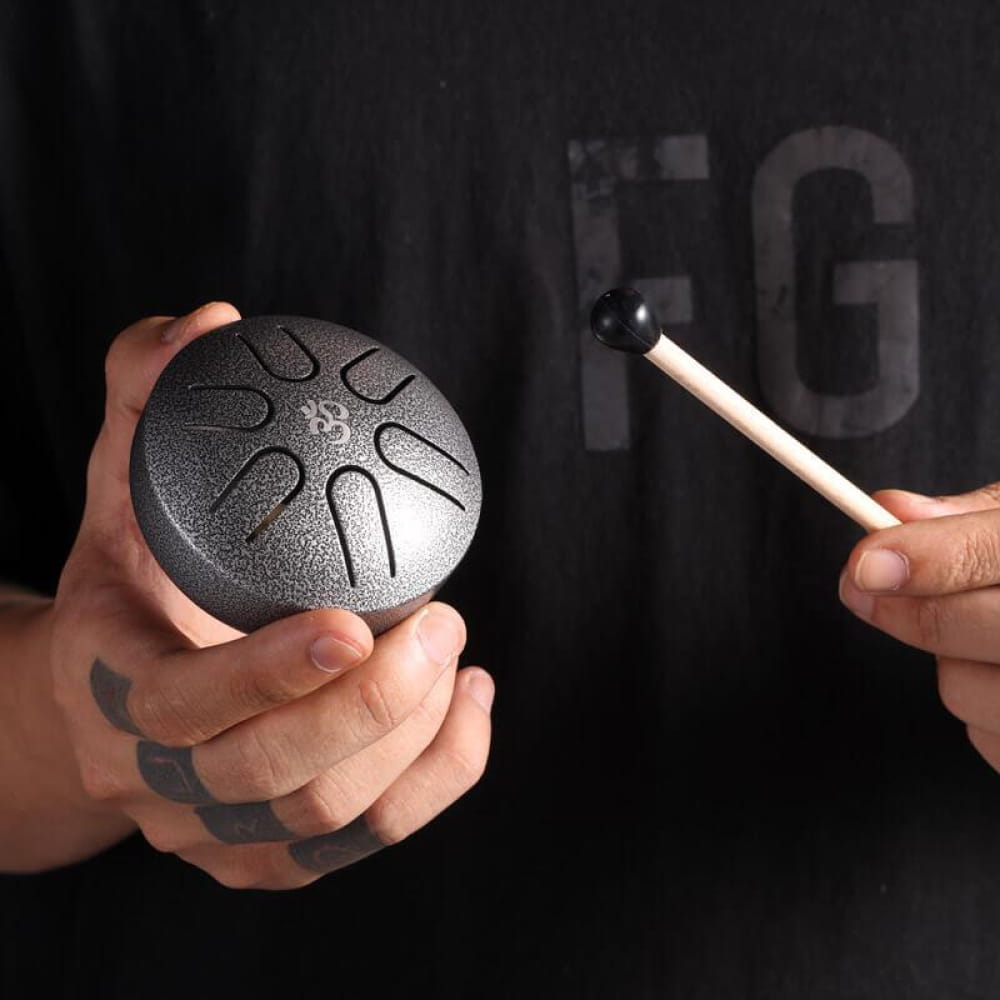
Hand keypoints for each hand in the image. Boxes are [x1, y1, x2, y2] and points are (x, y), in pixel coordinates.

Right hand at [49, 304, 493, 887]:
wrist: (98, 700)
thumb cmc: (126, 580)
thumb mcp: (118, 480)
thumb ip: (150, 393)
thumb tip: (212, 322)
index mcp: (111, 686)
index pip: (179, 706)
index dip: (269, 673)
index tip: (355, 617)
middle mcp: (156, 779)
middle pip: (272, 775)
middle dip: (375, 702)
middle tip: (442, 619)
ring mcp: (215, 833)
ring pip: (329, 816)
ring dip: (415, 733)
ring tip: (456, 649)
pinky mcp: (271, 856)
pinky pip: (367, 838)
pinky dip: (442, 774)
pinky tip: (471, 701)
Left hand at [839, 485, 999, 772]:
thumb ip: (976, 520)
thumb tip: (895, 508)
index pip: (995, 554)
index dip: (923, 558)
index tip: (864, 563)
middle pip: (973, 625)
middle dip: (911, 610)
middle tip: (868, 587)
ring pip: (963, 689)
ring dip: (951, 664)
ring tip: (988, 639)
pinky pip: (987, 741)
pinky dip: (980, 714)